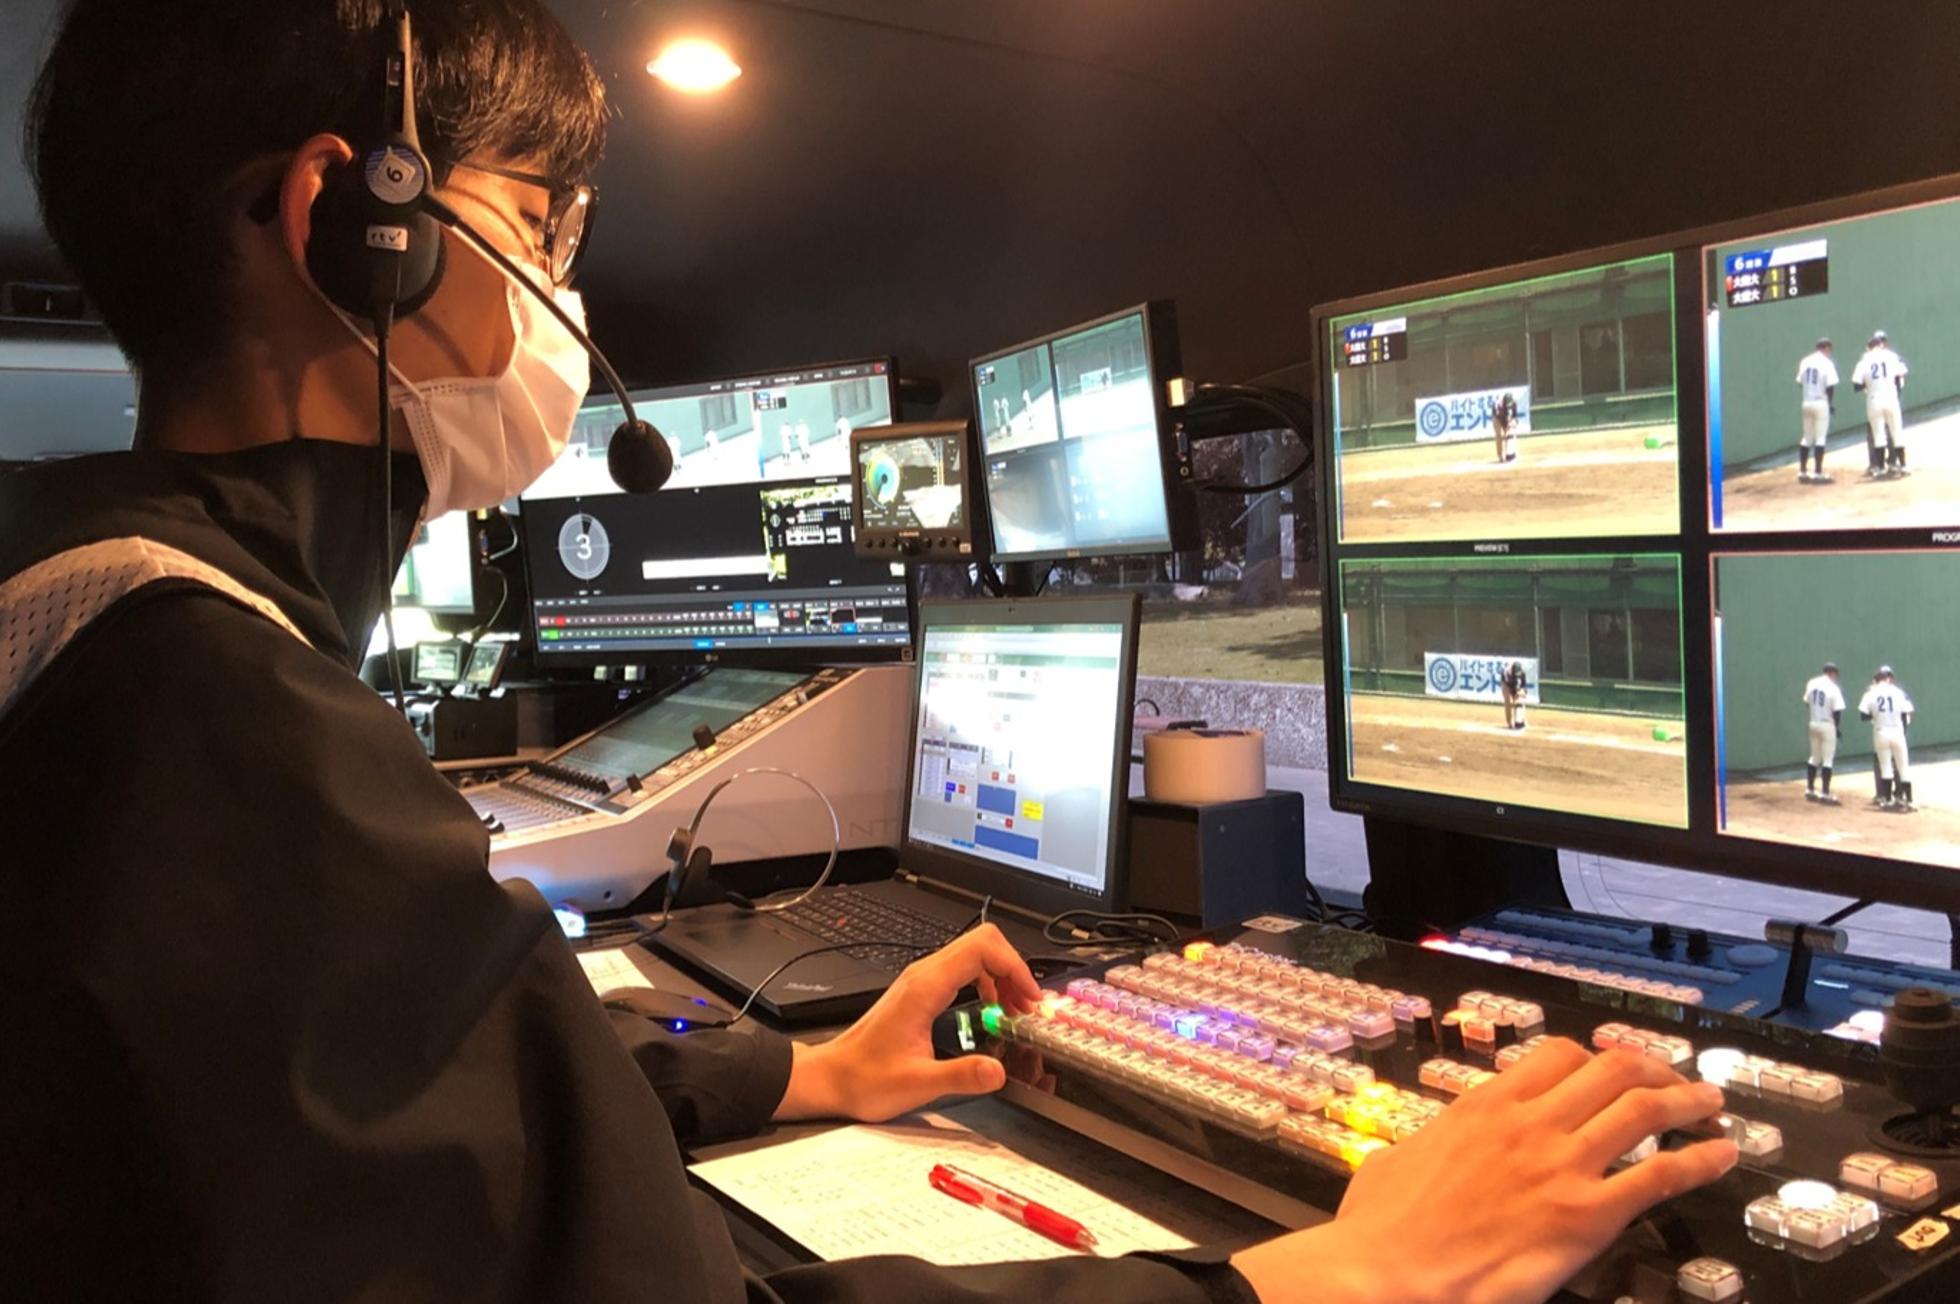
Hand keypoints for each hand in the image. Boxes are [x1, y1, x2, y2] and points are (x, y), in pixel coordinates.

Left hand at [773, 924, 1042, 1122]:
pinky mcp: (920, 990)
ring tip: (1015, 1008)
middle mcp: (923, 975)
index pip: (981, 949)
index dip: (1014, 967)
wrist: (833, 1077)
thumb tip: (999, 1072)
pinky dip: (986, 981)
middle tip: (1027, 1003)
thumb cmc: (866, 1079)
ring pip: (973, 952)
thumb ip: (961, 1077)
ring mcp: (921, 980)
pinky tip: (992, 1008)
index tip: (1030, 999)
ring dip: (1001, 973)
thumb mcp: (918, 1084)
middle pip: (981, 941)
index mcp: (925, 988)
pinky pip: (961, 969)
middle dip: (1013, 967)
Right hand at [1230, 1040, 1736, 1303]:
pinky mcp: (1588, 1216)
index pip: (1558, 1056)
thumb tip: (1430, 1155)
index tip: (1613, 1067)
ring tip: (1709, 1103)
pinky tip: (1723, 1154)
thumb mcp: (1396, 1162)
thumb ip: (1431, 1148)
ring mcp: (1563, 1166)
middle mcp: (1531, 1123)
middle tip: (1673, 1081)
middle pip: (1612, 1069)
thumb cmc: (1381, 1228)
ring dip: (1686, 1100)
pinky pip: (1660, 1175)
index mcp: (1485, 1106)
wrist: (1390, 1273)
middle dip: (1652, 1068)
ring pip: (1644, 1108)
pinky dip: (1701, 1160)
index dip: (1596, 1058)